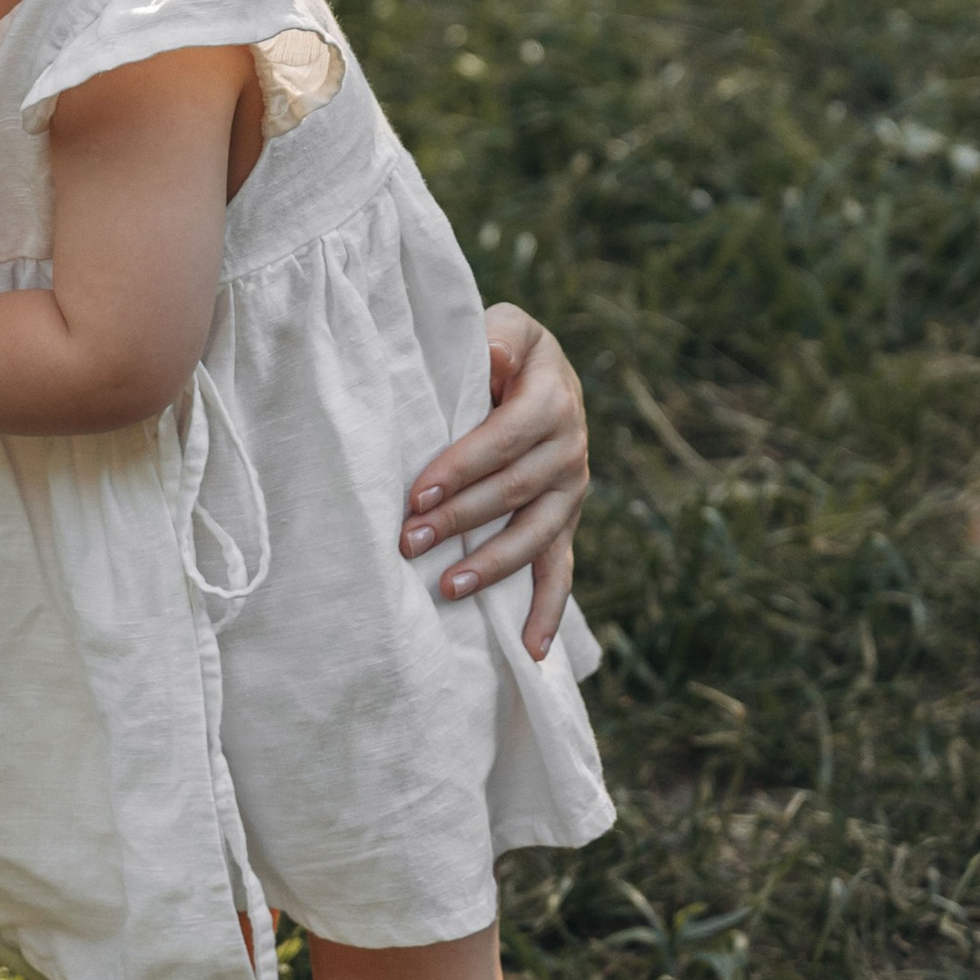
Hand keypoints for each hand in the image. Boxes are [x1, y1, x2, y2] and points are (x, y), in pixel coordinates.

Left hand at [403, 308, 588, 659]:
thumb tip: (491, 356)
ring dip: (493, 566)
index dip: (461, 467)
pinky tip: (531, 652)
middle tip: (408, 541)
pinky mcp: (565, 521)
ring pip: (535, 535)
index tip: (418, 493)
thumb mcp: (503, 327)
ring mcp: (572, 490)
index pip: (503, 439)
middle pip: (514, 492)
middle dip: (459, 520)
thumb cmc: (502, 348)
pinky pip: (560, 571)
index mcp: (552, 398)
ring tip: (449, 589)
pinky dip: (547, 612)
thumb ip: (497, 338)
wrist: (539, 368)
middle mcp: (571, 447)